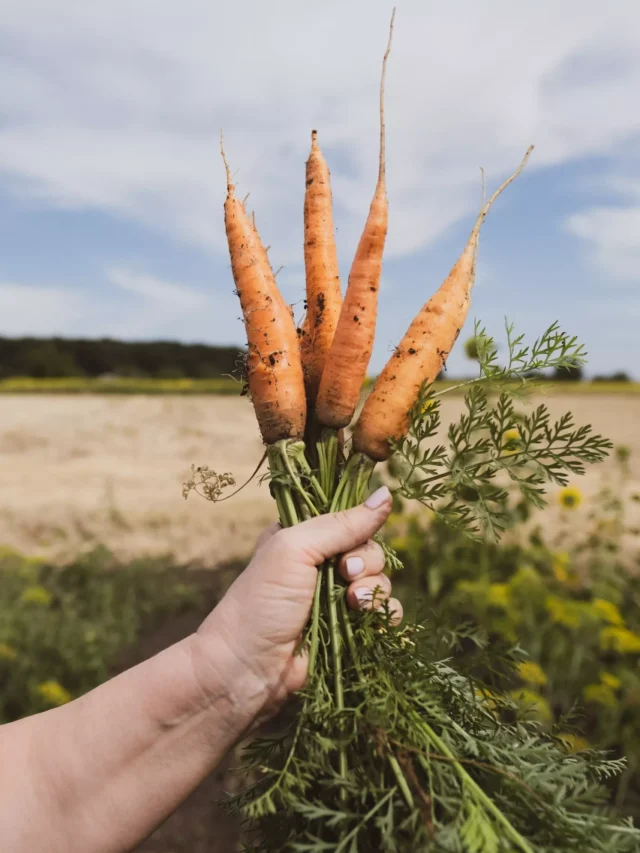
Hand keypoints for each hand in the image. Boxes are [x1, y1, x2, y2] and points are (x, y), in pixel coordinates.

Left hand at [194, 485, 401, 722]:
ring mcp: (335, 599)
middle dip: (366, 562)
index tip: (346, 545)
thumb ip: (341, 525)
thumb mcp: (295, 550)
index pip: (348, 518)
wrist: (247, 671)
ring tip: (353, 603)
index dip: (358, 528)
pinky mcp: (348, 630)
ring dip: (375, 590)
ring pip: (380, 581)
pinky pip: (384, 614)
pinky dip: (385, 615)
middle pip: (369, 549)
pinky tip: (372, 621)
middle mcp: (320, 564)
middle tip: (346, 574)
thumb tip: (386, 494)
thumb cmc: (261, 603)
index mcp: (303, 537)